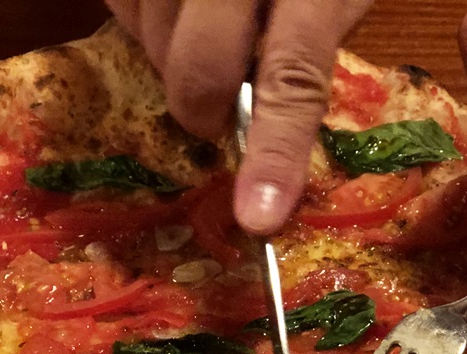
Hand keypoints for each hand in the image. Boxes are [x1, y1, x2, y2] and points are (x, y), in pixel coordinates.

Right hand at [104, 0, 371, 234]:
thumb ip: (326, 22)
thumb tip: (281, 118)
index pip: (291, 74)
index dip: (275, 151)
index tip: (259, 219)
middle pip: (199, 66)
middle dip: (203, 107)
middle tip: (216, 112)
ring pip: (148, 32)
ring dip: (169, 55)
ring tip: (201, 28)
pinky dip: (141, 16)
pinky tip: (173, 4)